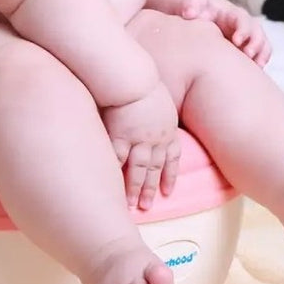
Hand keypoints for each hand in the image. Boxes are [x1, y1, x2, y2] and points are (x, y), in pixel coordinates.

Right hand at [101, 82, 181, 210]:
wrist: (134, 77)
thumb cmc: (144, 82)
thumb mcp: (160, 99)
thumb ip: (157, 112)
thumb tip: (154, 117)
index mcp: (167, 129)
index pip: (172, 157)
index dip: (170, 176)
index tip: (167, 191)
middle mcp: (155, 138)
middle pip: (154, 168)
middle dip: (151, 189)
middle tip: (148, 206)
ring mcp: (138, 139)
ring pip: (138, 169)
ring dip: (135, 188)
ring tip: (131, 204)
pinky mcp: (120, 136)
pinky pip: (118, 159)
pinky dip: (116, 173)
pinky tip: (112, 184)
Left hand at [177, 0, 270, 65]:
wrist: (202, 15)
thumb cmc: (198, 9)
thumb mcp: (193, 3)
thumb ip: (190, 5)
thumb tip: (188, 13)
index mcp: (232, 14)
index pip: (243, 19)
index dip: (243, 29)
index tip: (237, 40)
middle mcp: (244, 24)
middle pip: (257, 32)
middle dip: (255, 43)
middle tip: (248, 54)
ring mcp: (248, 36)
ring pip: (263, 44)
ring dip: (261, 54)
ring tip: (257, 65)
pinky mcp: (248, 46)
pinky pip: (261, 54)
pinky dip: (261, 61)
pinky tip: (257, 70)